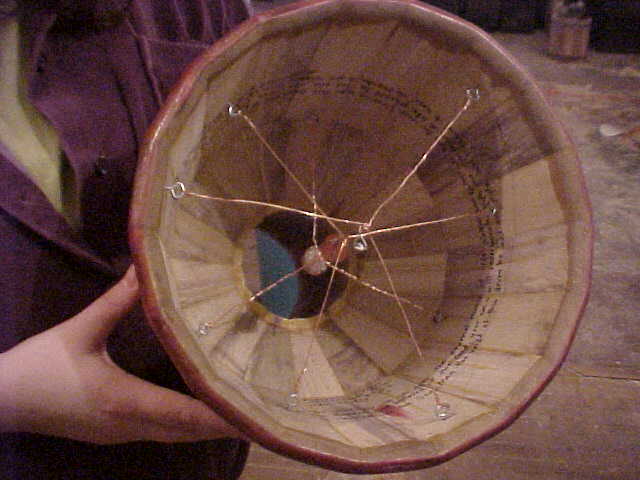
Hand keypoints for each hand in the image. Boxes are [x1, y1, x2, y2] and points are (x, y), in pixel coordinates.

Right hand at [0, 266, 243, 443]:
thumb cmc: (40, 366)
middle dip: (225, 421)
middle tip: (260, 405)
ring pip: (177, 435)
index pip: (185, 414)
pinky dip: (187, 424)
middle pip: (189, 430)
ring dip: (208, 424)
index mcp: (125, 400)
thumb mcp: (80, 330)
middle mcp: (131, 424)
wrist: (2, 402)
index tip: (253, 411)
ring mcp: (122, 433)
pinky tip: (201, 408)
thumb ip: (116, 301)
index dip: (221, 415)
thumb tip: (144, 269)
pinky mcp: (114, 432)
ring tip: (241, 405)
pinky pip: (162, 432)